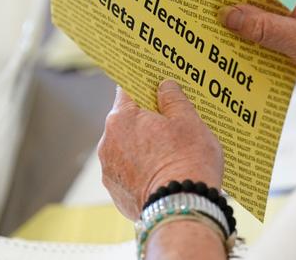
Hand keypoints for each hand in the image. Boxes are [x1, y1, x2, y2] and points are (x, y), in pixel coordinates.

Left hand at [97, 80, 223, 219]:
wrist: (183, 209)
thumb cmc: (188, 160)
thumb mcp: (188, 120)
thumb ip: (173, 98)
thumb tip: (165, 86)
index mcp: (121, 118)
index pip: (128, 90)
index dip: (144, 85)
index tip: (157, 85)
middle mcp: (107, 143)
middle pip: (128, 121)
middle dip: (147, 120)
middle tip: (173, 122)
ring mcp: (109, 171)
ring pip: (128, 148)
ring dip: (145, 147)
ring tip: (172, 153)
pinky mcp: (117, 194)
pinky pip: (130, 173)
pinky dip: (144, 171)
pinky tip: (165, 173)